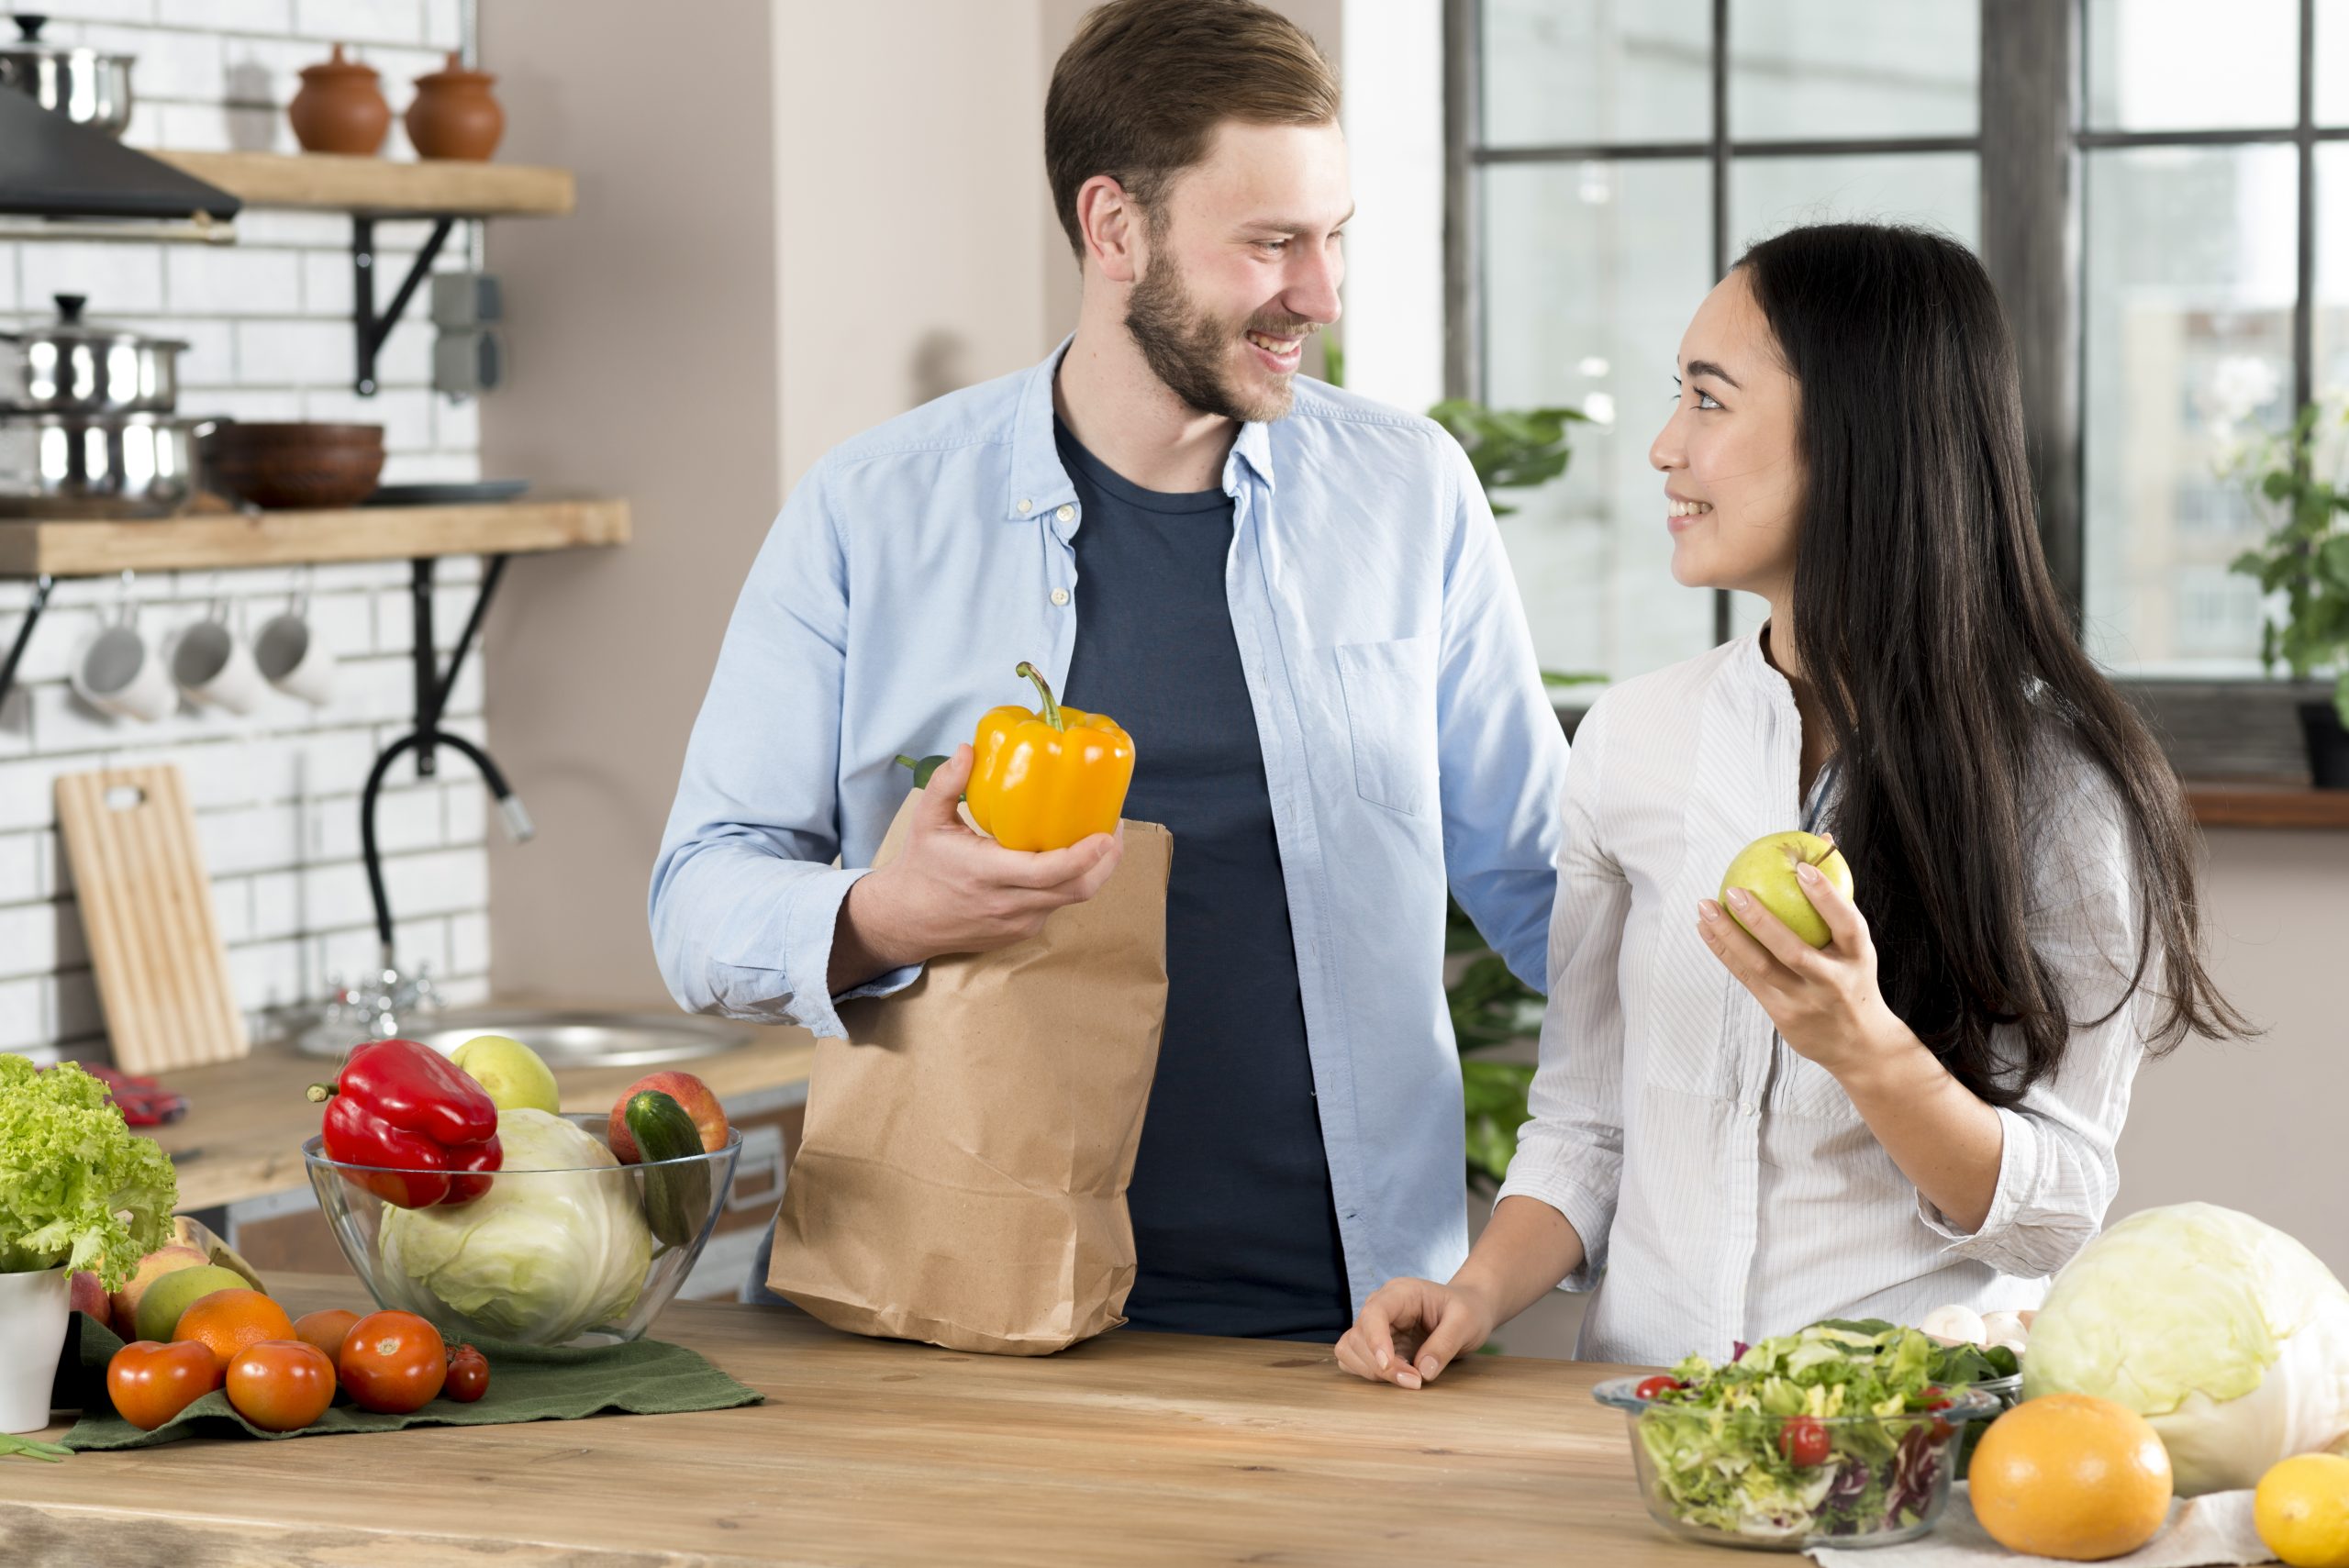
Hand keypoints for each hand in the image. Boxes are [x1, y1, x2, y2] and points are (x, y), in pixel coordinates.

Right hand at [832, 745, 1121, 981]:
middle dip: (1106, 862)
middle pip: (1076, 890)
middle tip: (1115, 829)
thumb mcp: (925, 820)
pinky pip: (1056, 906)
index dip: (1084, 855)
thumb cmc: (920, 867)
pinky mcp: (1022, 931)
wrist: (905, 921)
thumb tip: (969, 749)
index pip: (1048, 872)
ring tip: (1101, 839)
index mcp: (988, 874)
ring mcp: (1018, 922)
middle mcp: (1008, 904)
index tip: (1107, 833)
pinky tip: (1072, 858)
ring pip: (1071, 900)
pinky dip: (1070, 883)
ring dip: (1092, 872)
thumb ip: (947, 783)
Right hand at [1335, 1277, 1497, 1389]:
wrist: (1469, 1310)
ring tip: (1409, 1379)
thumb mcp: (1466, 1322)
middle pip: (1359, 1336)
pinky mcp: (1374, 1345)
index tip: (1388, 1365)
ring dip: (1372, 1371)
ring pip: (1350, 1349)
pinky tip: (1398, 1377)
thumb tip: (1423, 1371)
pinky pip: (1354, 1360)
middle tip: (1416, 1381)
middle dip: (1382, 1365)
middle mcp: (1380, 1307)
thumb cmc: (1468, 1310)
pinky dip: (1369, 1374)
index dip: (1375, 1340)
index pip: (1374, 1312)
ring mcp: (1374, 1326)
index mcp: (1400, 1293)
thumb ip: (1446, 1343)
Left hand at [1695, 838, 1906, 1078]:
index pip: (1847, 924)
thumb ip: (1836, 899)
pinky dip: (1724, 951)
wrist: (1859, 1046)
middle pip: (1793, 950)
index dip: (1826, 897)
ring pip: (1760, 966)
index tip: (1801, 868)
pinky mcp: (1781, 1014)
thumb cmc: (1852, 978)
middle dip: (1761, 921)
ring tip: (1705, 907)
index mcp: (1858, 958)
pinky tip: (1706, 928)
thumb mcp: (1856, 946)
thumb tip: (1823, 840)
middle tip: (1733, 890)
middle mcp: (1831, 981)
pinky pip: (1746, 977)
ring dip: (1728, 935)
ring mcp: (1804, 1001)